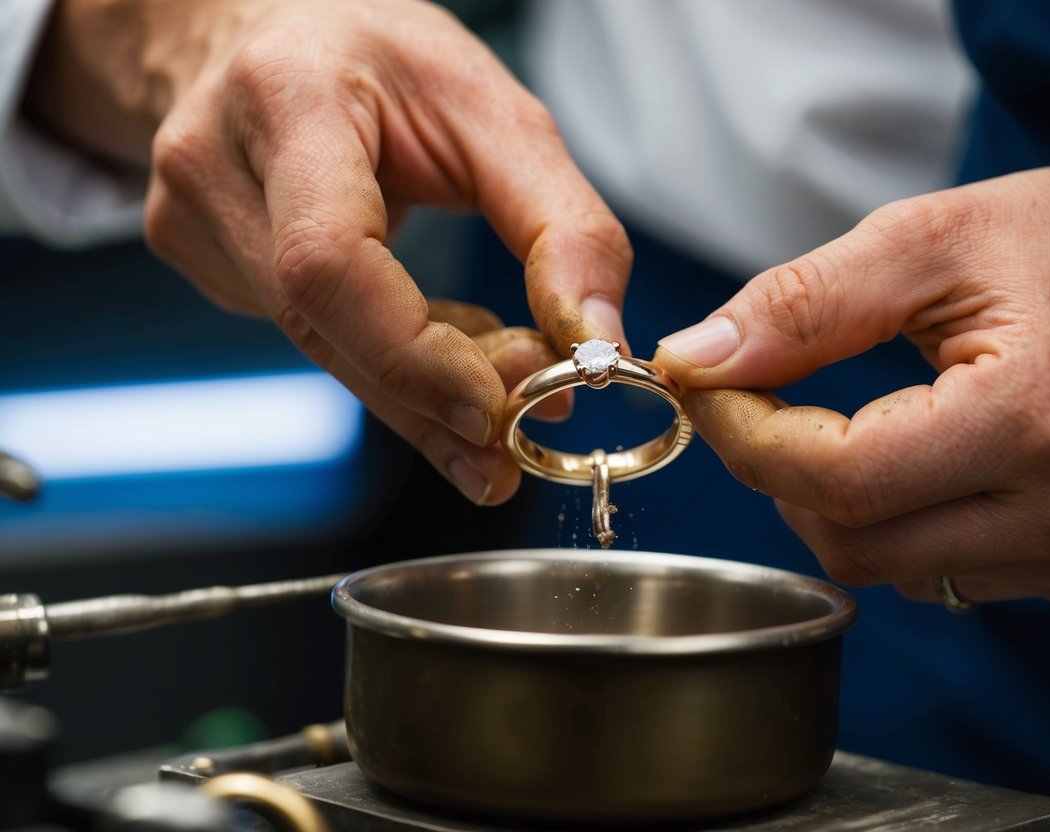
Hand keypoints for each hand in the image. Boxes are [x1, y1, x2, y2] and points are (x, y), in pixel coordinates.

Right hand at [24, 0, 630, 504]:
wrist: (273, 33)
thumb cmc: (382, 62)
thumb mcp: (496, 112)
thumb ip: (560, 227)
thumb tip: (598, 345)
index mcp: (290, 96)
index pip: (328, 261)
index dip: (413, 354)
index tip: (498, 408)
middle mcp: (216, 160)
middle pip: (320, 325)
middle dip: (435, 394)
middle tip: (522, 428)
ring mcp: (191, 216)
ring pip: (320, 347)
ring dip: (425, 385)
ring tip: (503, 378)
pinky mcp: (196, 257)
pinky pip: (311, 336)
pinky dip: (391, 359)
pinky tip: (437, 342)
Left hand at [655, 167, 1049, 607]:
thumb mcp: (943, 238)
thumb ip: (810, 301)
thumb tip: (698, 357)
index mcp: (1029, 419)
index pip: (832, 476)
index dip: (744, 433)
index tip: (709, 384)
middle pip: (847, 541)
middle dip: (777, 472)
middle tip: (762, 399)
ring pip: (889, 569)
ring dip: (835, 504)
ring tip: (844, 422)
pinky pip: (944, 574)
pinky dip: (899, 523)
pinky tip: (915, 461)